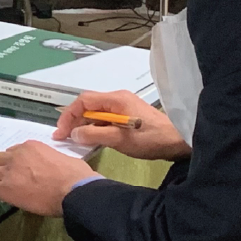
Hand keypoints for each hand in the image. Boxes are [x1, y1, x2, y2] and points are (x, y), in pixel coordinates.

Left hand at [0, 141, 99, 216]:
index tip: (5, 164)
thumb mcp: (63, 159)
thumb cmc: (76, 176)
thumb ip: (51, 160)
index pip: (13, 152)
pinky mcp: (5, 188)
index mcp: (30, 147)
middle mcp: (16, 156)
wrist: (74, 190)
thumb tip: (53, 167)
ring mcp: (9, 171)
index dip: (7, 159)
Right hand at [54, 90, 190, 161]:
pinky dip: (96, 128)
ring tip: (76, 140)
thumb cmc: (150, 139)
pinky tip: (93, 140)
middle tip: (65, 137)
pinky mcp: (129, 116)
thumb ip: (94, 135)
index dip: (68, 115)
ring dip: (84, 126)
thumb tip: (74, 134)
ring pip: (96, 113)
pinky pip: (105, 119)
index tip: (61, 132)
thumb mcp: (119, 139)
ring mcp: (124, 107)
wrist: (180, 142)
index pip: (83, 101)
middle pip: (88, 106)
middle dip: (74, 121)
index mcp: (115, 99)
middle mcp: (118, 99)